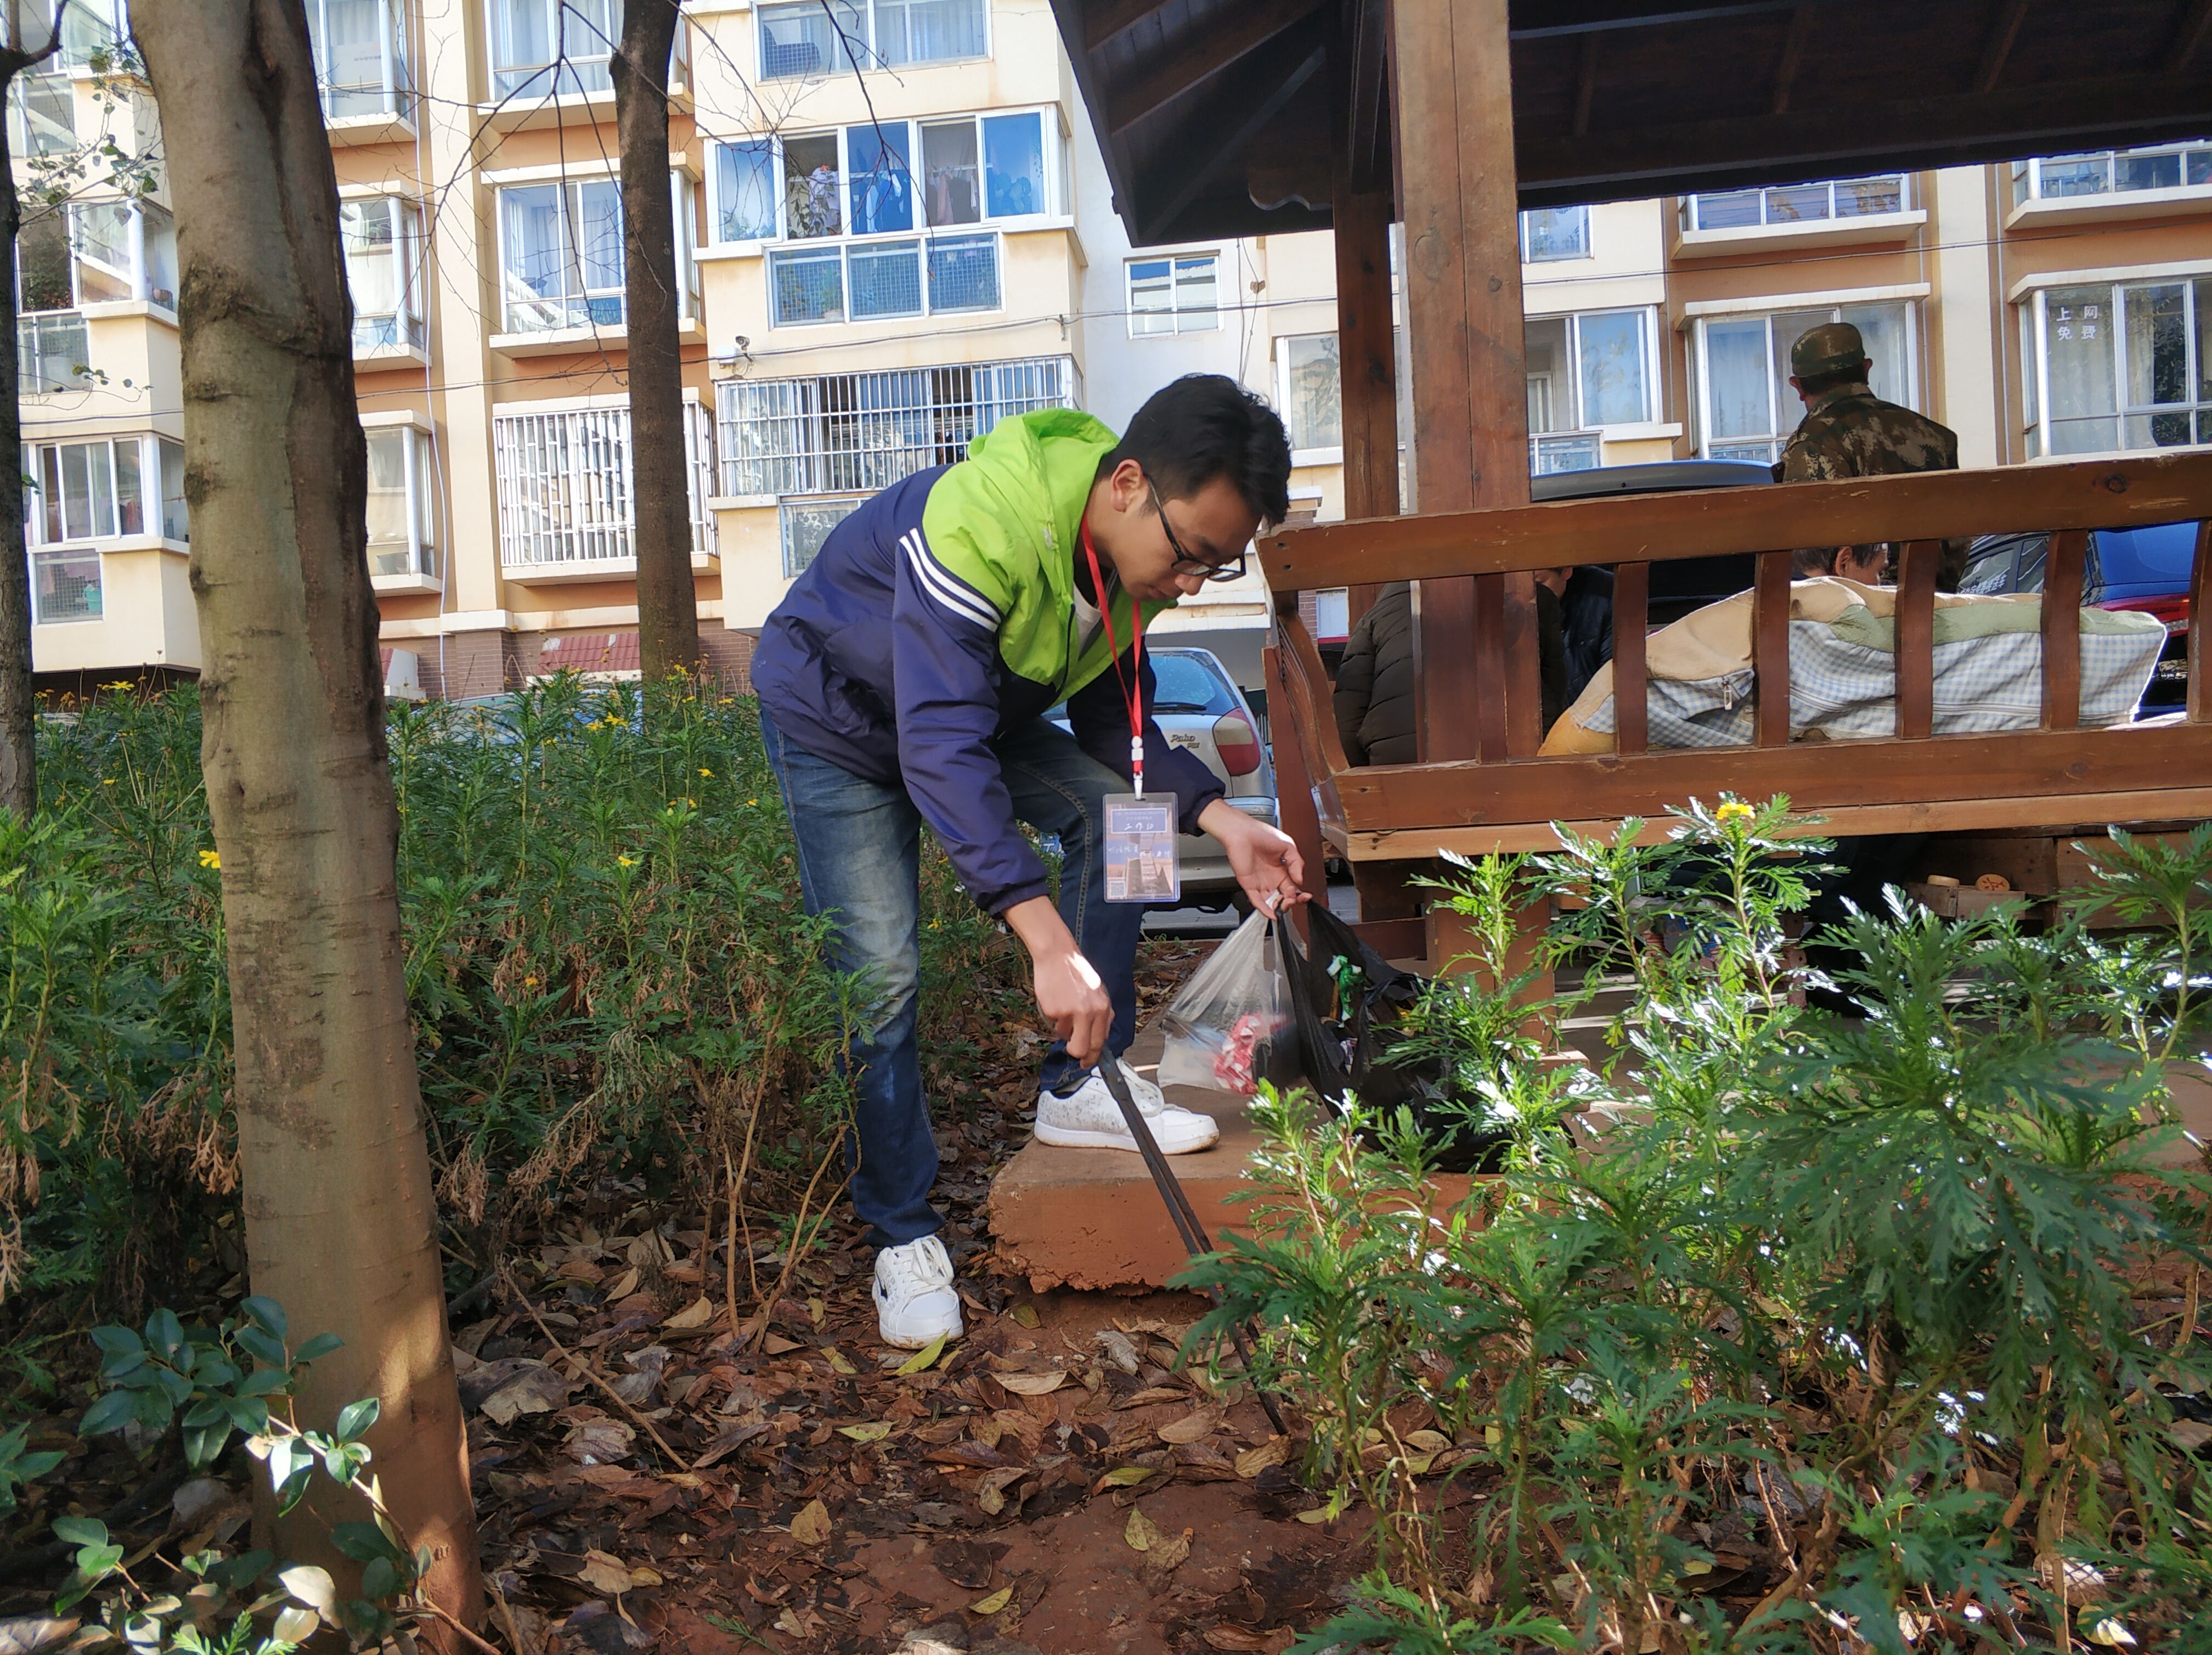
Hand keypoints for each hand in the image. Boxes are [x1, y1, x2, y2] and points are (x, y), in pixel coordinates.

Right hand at [1003, 896, 1112, 1065]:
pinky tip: (1055, 999)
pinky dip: (1053, 1016)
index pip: (1100, 1041)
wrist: (1058, 955)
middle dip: (1077, 1055)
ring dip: (1062, 1027)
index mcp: (1103, 1008)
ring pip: (1064, 1035)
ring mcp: (1070, 1012)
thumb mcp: (1097, 991)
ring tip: (1063, 1005)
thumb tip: (1099, 1037)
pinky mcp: (1054, 1010)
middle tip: (1073, 1054)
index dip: (1092, 1056)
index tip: (1087, 1062)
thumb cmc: (1076, 972)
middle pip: (1082, 1048)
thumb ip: (1100, 1013)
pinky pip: (1053, 1023)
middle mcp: (1089, 1012)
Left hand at [1199, 800, 1309, 914]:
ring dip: (1280, 907)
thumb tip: (1300, 880)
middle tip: (1294, 899)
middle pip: (1283, 897)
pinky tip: (1273, 914)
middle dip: (1291, 902)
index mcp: (1281, 870)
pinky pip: (1257, 901)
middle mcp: (1271, 878)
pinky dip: (1265, 910)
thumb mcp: (1288, 846)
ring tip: (1285, 904)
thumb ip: (1297, 863)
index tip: (1305, 896)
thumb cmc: (1261, 834)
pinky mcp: (1249, 885)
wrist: (1242, 831)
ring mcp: (1260, 883)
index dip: (1299, 894)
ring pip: (1272, 902)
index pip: (1293, 888)